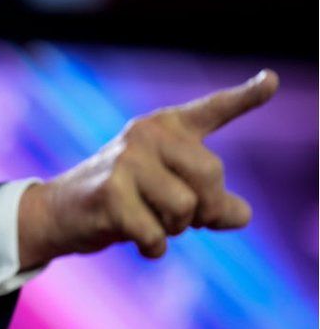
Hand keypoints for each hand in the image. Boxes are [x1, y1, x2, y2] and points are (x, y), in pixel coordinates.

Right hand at [18, 69, 279, 268]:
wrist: (58, 212)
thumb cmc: (121, 201)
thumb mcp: (170, 196)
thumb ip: (211, 201)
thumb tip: (241, 215)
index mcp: (163, 128)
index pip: (211, 111)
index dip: (245, 97)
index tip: (271, 81)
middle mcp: (145, 134)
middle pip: (211, 174)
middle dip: (204, 209)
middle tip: (179, 218)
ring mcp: (125, 160)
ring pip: (185, 207)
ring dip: (173, 229)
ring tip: (146, 220)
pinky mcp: (110, 192)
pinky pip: (157, 234)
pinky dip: (152, 247)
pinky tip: (132, 237)